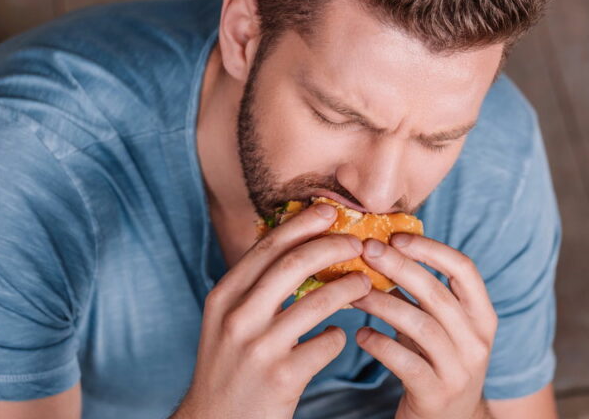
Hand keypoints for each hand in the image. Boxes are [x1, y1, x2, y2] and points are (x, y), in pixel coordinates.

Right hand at [174, 203, 372, 418]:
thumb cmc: (229, 367)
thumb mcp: (227, 321)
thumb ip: (254, 288)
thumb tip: (298, 246)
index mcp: (223, 296)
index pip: (267, 247)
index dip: (301, 224)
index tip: (329, 210)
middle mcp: (237, 317)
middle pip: (293, 264)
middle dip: (332, 245)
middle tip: (358, 242)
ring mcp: (259, 348)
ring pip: (318, 301)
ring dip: (349, 286)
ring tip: (365, 282)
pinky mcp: (282, 377)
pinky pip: (327, 343)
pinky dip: (338, 335)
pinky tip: (337, 336)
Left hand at [350, 234, 497, 418]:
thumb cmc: (437, 364)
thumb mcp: (440, 327)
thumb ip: (422, 296)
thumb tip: (382, 250)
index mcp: (482, 317)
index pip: (464, 270)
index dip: (431, 249)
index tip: (396, 237)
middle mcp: (477, 341)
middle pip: (437, 293)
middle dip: (398, 267)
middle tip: (366, 250)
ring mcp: (460, 370)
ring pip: (419, 326)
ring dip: (382, 304)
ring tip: (354, 293)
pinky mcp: (437, 395)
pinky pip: (405, 363)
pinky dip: (379, 344)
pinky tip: (360, 335)